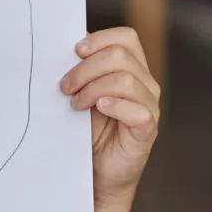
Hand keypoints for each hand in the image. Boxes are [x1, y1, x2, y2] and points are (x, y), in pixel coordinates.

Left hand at [60, 26, 160, 205]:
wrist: (95, 173)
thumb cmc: (87, 132)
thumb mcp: (80, 95)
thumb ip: (79, 71)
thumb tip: (62, 44)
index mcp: (131, 69)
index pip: (126, 38)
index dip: (101, 39)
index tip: (75, 51)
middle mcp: (145, 84)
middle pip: (121, 56)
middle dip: (86, 68)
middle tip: (65, 87)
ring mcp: (149, 106)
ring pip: (126, 80)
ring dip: (93, 88)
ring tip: (75, 104)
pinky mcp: (147, 129)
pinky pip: (138, 110)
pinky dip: (115, 105)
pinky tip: (98, 108)